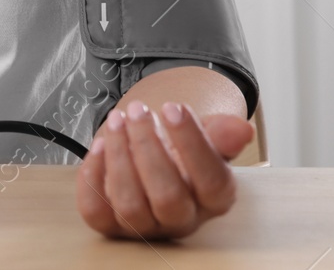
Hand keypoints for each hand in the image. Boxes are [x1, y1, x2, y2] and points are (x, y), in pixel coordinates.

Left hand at [76, 100, 253, 239]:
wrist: (150, 156)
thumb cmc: (180, 149)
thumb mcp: (205, 135)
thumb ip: (221, 133)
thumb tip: (241, 130)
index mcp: (214, 199)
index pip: (212, 181)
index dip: (192, 143)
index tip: (173, 107)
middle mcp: (181, 219)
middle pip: (167, 197)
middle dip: (148, 147)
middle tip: (136, 110)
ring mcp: (144, 226)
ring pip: (130, 205)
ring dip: (119, 156)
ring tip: (116, 120)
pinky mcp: (110, 224)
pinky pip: (95, 211)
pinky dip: (92, 176)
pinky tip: (99, 146)